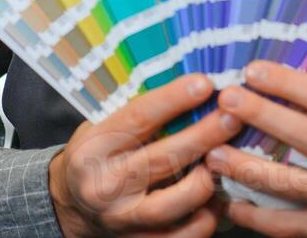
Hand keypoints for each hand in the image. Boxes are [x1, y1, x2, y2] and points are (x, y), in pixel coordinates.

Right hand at [48, 73, 241, 236]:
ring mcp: (121, 218)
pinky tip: (218, 198)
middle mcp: (105, 185)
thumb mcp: (106, 126)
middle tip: (235, 116)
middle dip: (205, 135)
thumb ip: (144, 113)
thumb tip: (198, 87)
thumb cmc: (100, 155)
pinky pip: (182, 236)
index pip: (138, 119)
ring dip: (208, 179)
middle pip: (163, 158)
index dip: (174, 99)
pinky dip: (206, 217)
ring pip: (175, 202)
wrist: (72, 205)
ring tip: (228, 159)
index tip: (205, 84)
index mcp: (95, 147)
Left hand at [203, 61, 306, 237]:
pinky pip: (288, 227)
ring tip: (214, 153)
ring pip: (287, 186)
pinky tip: (233, 201)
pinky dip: (256, 216)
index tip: (254, 71)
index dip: (286, 82)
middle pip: (302, 136)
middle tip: (227, 100)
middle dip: (259, 115)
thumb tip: (286, 89)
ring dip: (245, 168)